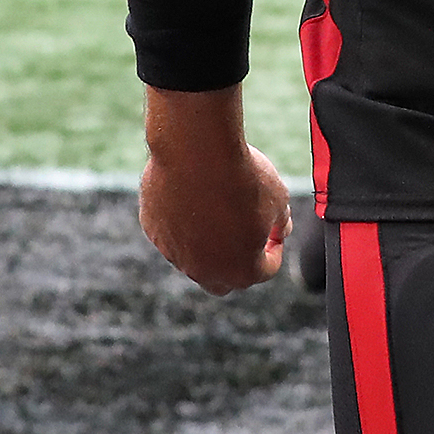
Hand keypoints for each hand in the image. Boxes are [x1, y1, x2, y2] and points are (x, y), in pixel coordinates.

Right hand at [138, 88, 289, 293]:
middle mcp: (204, 272)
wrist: (196, 153)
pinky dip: (184, 219)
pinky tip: (193, 190)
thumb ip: (280, 221)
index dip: (274, 247)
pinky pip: (172, 232)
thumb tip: (279, 230)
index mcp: (241, 270)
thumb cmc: (243, 177)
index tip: (274, 226)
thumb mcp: (278, 197)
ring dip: (209, 238)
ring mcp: (174, 254)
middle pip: (224, 280)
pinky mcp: (153, 232)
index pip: (265, 270)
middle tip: (246, 232)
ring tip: (218, 199)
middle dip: (237, 261)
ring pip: (195, 255)